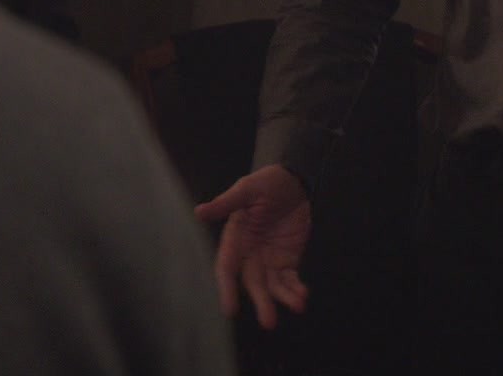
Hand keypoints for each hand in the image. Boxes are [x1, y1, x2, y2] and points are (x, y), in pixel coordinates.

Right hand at [194, 165, 311, 329]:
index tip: (229, 311)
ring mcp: (269, 259)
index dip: (227, 289)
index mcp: (235, 238)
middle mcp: (249, 254)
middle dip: (261, 302)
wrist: (295, 181)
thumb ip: (226, 203)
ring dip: (283, 298)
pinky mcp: (288, 260)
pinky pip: (290, 280)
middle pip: (252, 283)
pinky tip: (303, 296)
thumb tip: (198, 212)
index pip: (227, 268)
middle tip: (269, 322)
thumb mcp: (246, 189)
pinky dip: (295, 290)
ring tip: (298, 305)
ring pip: (273, 286)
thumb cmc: (266, 183)